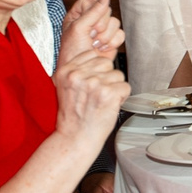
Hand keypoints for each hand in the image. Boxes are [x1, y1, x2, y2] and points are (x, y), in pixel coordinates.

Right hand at [52, 33, 128, 151]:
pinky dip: (122, 98)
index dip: (97, 69)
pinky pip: (126, 87)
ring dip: (115, 88)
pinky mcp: (108, 93)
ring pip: (118, 75)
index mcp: (66, 71)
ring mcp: (94, 83)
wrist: (75, 138)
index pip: (92, 54)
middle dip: (107, 78)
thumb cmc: (73, 116)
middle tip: (97, 95)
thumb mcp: (65, 88)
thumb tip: (95, 54)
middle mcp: (79, 75)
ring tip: (102, 102)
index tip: (93, 82)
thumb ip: (77, 71)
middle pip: (107, 63)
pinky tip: (109, 106)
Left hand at [63, 0, 123, 60]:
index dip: (92, 10)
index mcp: (79, 13)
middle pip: (106, 11)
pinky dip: (112, 43)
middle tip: (89, 36)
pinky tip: (101, 48)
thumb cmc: (72, 52)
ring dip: (105, 36)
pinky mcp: (112, 39)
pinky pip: (121, 34)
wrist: (81, 70)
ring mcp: (103, 29)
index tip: (88, 21)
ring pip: (115, 23)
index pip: (92, 0)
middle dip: (99, 26)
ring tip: (94, 44)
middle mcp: (91, 19)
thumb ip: (93, 11)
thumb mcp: (78, 27)